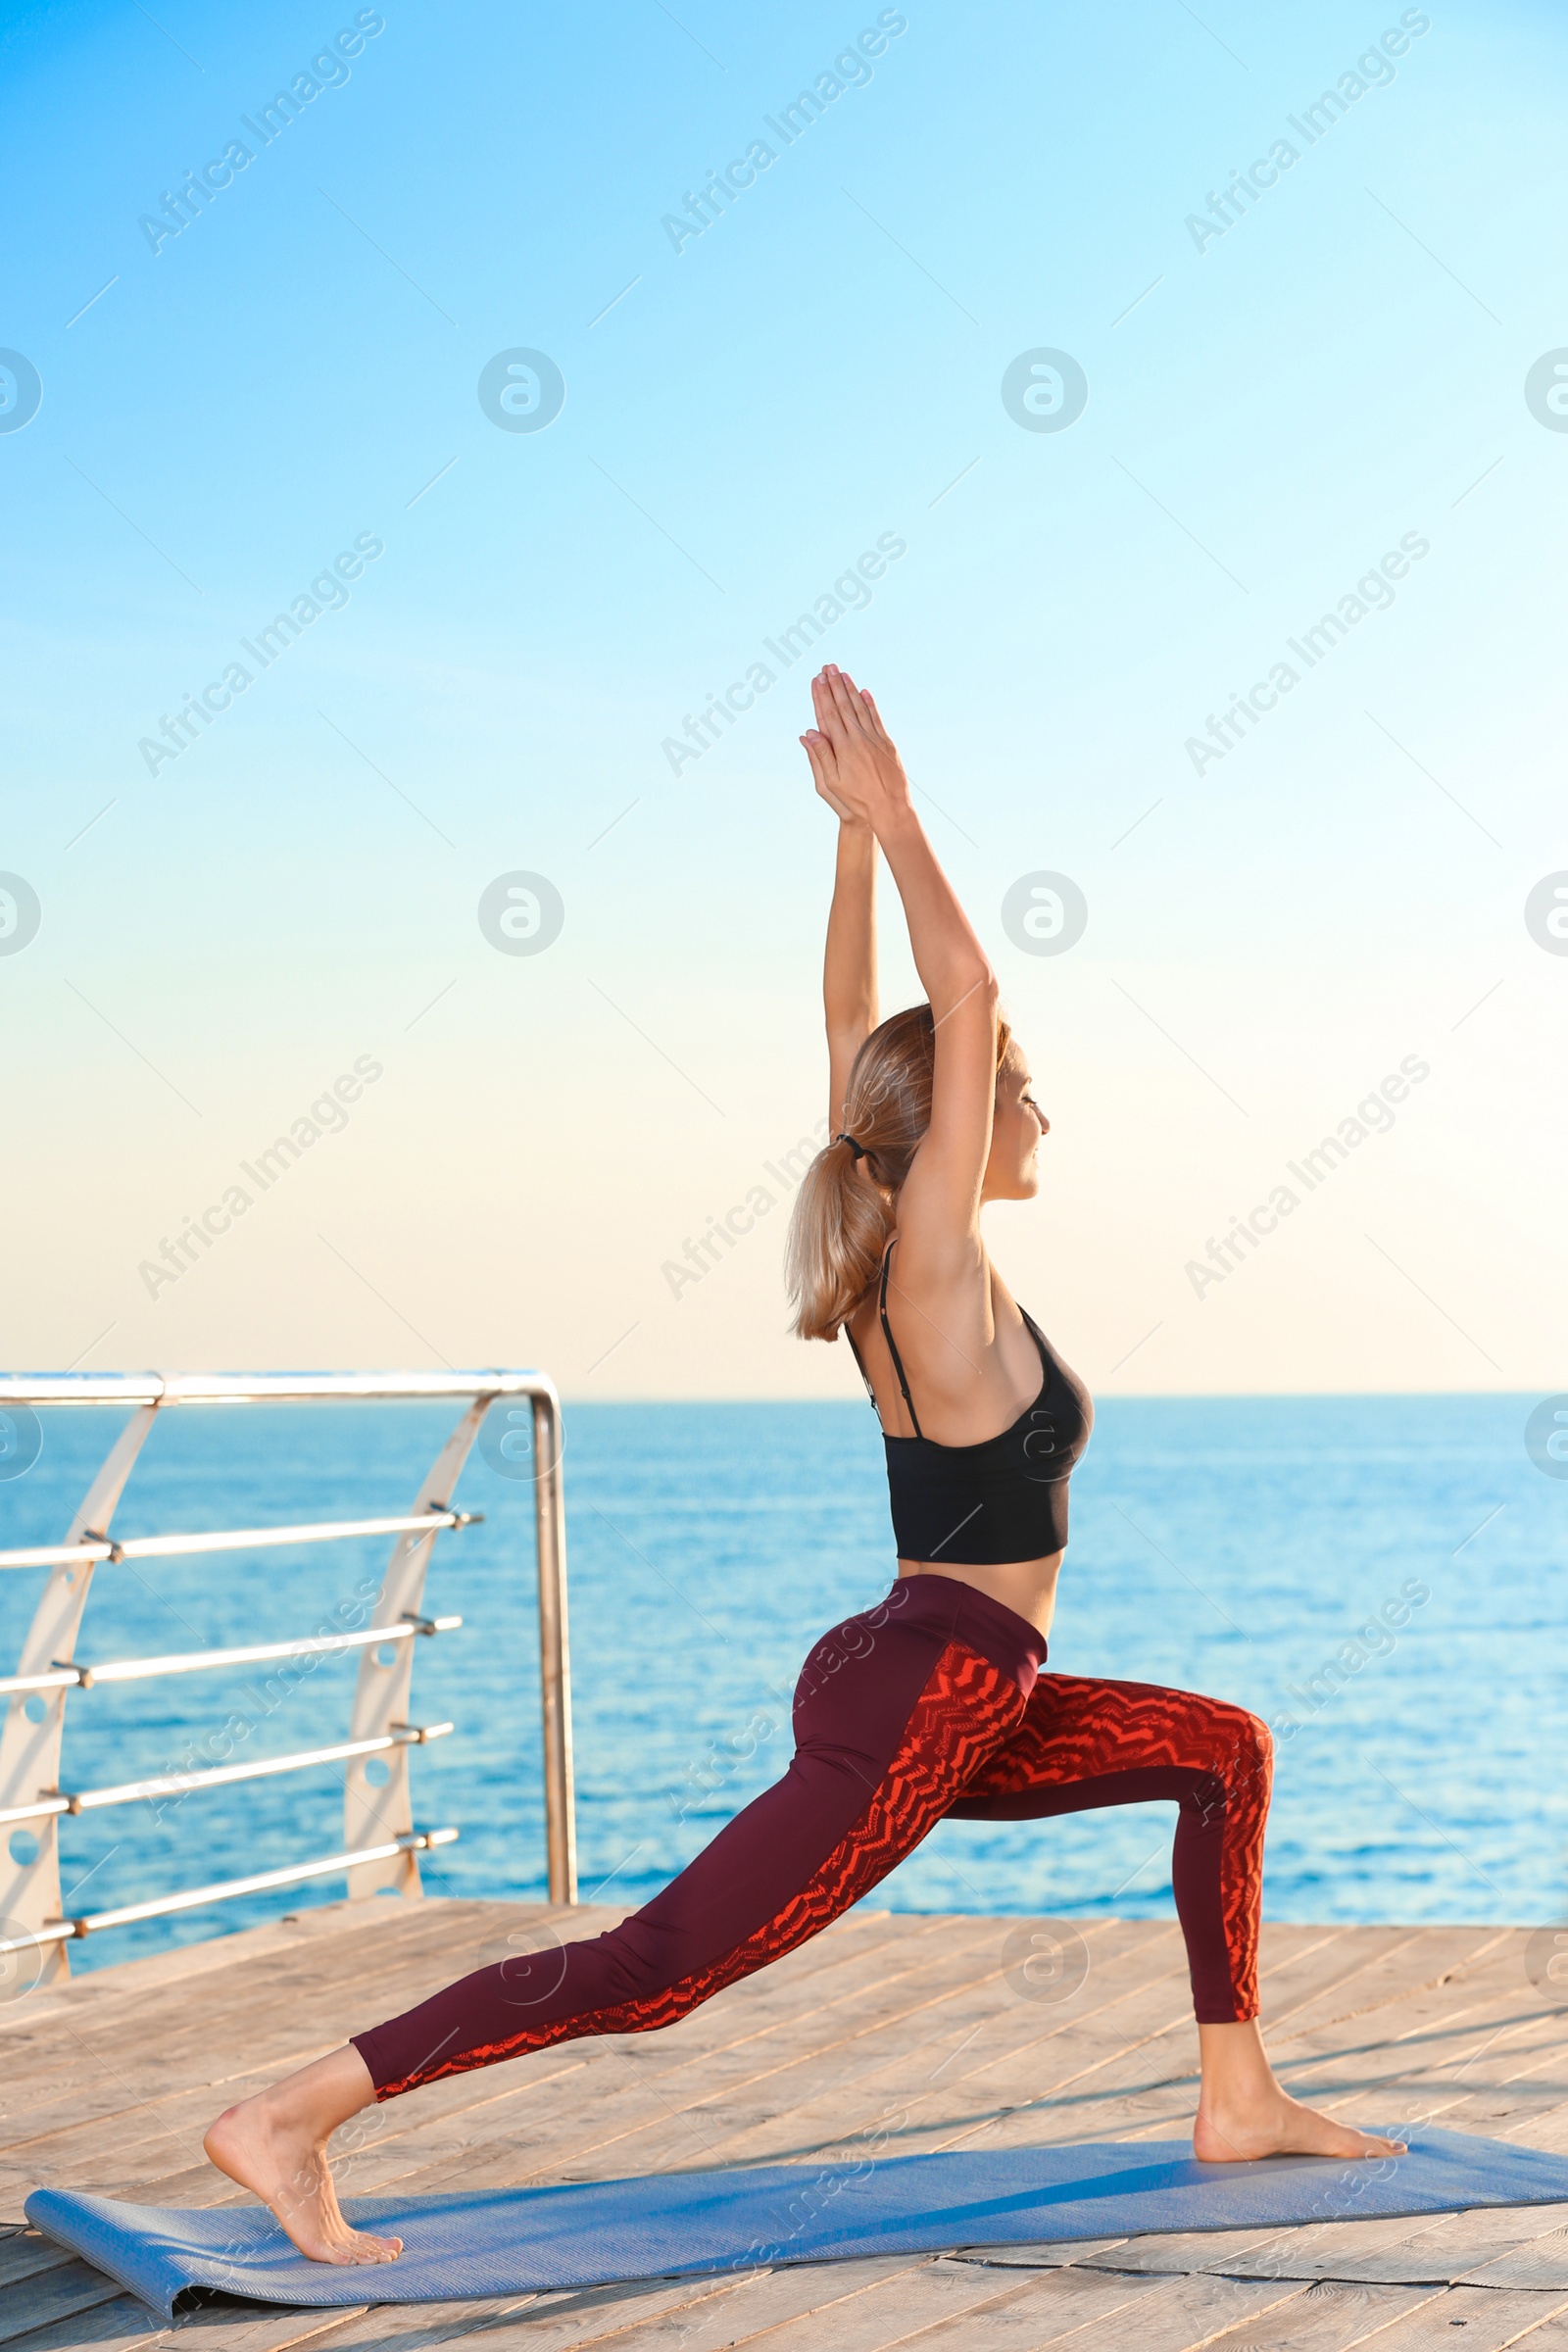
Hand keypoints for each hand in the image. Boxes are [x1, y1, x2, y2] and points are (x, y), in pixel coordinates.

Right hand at [799, 667, 910, 833]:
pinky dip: (870, 704)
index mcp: (842, 748)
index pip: (828, 715)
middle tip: (827, 667)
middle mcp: (859, 739)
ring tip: (842, 673)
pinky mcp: (887, 744)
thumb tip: (808, 733)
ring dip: (850, 689)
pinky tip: (864, 692)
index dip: (821, 696)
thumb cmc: (857, 800)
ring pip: (859, 708)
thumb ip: (820, 756)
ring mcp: (875, 739)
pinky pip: (876, 718)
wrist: (890, 808)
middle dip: (834, 685)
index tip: (816, 680)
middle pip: (843, 706)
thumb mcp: (831, 783)